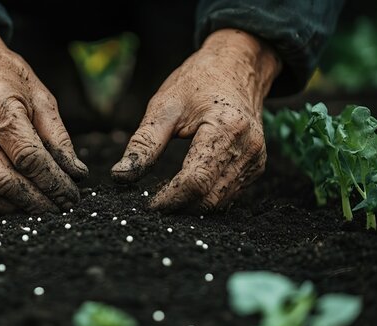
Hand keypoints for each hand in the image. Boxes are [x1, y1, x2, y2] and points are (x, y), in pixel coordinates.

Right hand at [0, 20, 87, 212]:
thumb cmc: (4, 77)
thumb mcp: (40, 97)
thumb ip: (58, 138)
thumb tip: (75, 175)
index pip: (29, 158)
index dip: (54, 184)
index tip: (70, 197)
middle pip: (5, 182)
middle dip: (37, 202)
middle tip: (57, 208)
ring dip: (15, 207)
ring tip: (37, 206)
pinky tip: (11, 196)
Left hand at [111, 29, 280, 210]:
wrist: (236, 68)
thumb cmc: (198, 82)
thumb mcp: (164, 107)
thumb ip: (143, 144)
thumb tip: (120, 176)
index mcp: (226, 129)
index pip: (196, 181)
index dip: (169, 198)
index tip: (148, 203)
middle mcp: (248, 148)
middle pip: (208, 197)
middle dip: (179, 206)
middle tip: (153, 202)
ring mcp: (256, 159)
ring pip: (219, 202)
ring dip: (191, 205)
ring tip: (166, 193)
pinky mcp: (256, 166)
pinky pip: (228, 194)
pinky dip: (205, 197)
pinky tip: (185, 188)